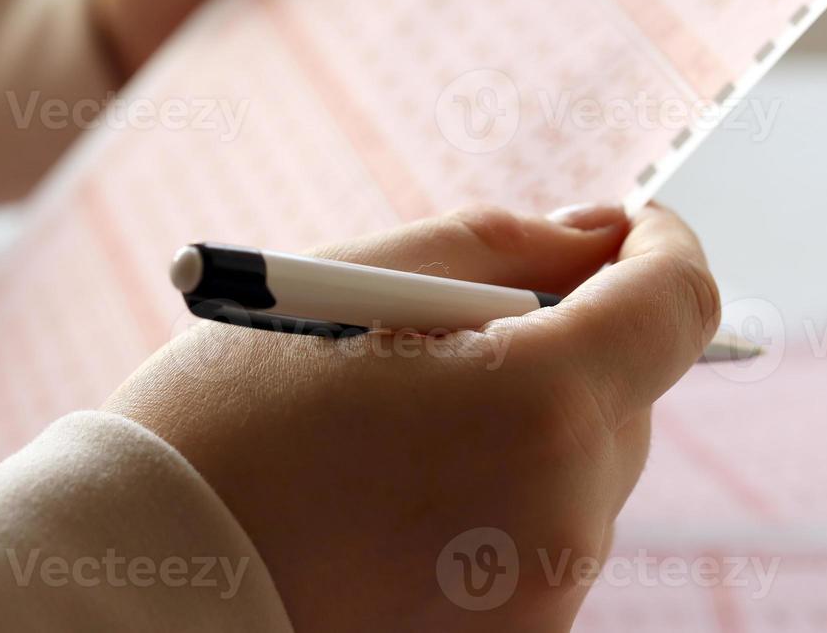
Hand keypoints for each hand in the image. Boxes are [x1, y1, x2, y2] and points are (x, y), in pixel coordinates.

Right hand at [104, 203, 720, 631]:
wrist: (146, 584)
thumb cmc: (228, 422)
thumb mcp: (353, 285)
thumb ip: (501, 246)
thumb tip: (597, 235)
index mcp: (540, 405)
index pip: (679, 306)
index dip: (659, 249)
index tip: (621, 232)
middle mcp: (569, 515)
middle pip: (625, 393)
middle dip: (564, 341)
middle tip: (445, 333)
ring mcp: (545, 595)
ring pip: (582, 467)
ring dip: (524, 421)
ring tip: (392, 426)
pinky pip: (544, 536)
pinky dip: (500, 493)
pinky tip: (397, 492)